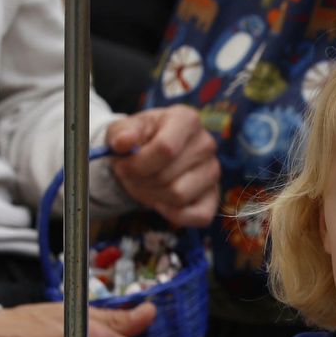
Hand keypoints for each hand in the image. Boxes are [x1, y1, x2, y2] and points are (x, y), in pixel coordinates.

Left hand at [106, 107, 220, 228]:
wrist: (149, 154)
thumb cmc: (138, 140)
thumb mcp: (122, 131)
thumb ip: (121, 134)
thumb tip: (123, 143)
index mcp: (186, 120)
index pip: (166, 149)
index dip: (138, 164)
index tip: (122, 166)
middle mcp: (206, 144)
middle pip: (167, 176)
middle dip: (141, 181)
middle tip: (132, 176)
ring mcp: (213, 170)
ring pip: (178, 196)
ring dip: (153, 196)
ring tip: (146, 185)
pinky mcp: (214, 196)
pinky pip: (198, 216)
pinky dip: (174, 215)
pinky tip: (162, 203)